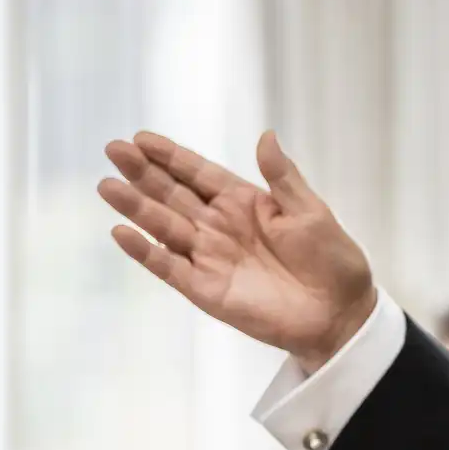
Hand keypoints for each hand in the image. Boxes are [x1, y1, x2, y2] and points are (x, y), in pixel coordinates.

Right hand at [98, 130, 374, 371]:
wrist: (340, 314)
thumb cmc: (332, 260)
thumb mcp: (310, 211)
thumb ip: (282, 177)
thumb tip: (266, 135)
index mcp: (244, 203)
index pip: (200, 174)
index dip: (171, 157)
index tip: (141, 138)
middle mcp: (220, 226)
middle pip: (173, 194)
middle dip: (144, 173)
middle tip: (114, 149)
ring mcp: (210, 257)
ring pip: (164, 226)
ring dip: (136, 207)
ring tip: (108, 184)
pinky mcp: (206, 289)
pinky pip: (169, 267)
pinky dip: (145, 251)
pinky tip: (122, 233)